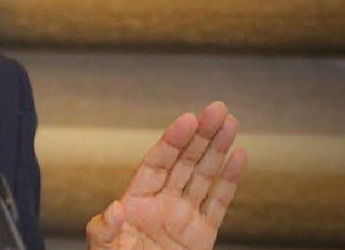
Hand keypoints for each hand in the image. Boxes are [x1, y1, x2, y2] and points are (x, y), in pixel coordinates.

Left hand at [86, 101, 247, 249]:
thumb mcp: (104, 247)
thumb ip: (106, 228)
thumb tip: (116, 207)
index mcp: (136, 200)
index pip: (157, 163)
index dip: (173, 140)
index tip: (188, 119)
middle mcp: (161, 203)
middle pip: (185, 162)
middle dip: (202, 135)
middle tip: (218, 109)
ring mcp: (183, 217)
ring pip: (204, 176)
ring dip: (219, 150)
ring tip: (231, 123)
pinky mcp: (202, 234)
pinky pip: (218, 203)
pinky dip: (230, 180)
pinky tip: (240, 157)